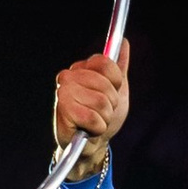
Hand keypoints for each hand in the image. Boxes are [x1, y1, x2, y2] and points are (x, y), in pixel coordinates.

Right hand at [51, 40, 130, 180]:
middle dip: (111, 104)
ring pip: (101, 102)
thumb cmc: (101, 117)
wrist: (91, 145)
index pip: (105, 62)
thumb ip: (119, 67)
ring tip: (95, 121)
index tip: (112, 92)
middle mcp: (68, 76)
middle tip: (101, 111)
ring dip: (104, 117)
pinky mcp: (63, 112)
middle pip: (105, 85)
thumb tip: (124, 42)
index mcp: (81, 68)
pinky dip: (97, 128)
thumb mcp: (117, 90)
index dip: (115, 81)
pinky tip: (89, 129)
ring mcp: (64, 93)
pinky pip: (93, 118)